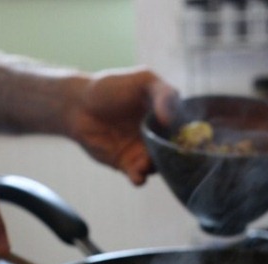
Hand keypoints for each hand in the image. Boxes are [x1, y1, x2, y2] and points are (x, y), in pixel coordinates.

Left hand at [65, 68, 177, 184]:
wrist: (78, 106)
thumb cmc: (110, 87)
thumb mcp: (142, 80)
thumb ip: (162, 94)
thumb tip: (170, 119)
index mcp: (166, 116)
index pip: (184, 131)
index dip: (189, 138)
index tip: (187, 143)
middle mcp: (157, 136)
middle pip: (172, 153)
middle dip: (171, 158)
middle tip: (165, 157)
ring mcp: (142, 151)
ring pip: (157, 167)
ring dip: (153, 168)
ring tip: (143, 164)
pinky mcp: (127, 164)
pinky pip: (139, 176)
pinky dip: (140, 178)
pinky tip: (136, 175)